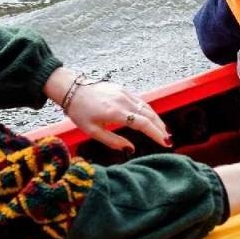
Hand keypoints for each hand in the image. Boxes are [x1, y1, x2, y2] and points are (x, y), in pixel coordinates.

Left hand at [47, 68, 170, 151]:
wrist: (71, 89)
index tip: (165, 143)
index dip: (156, 134)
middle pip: (149, 115)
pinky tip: (152, 118)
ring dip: (157, 119)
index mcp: (115, 112)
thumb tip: (130, 149)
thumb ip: (113, 141)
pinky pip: (140, 101)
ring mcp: (124, 93)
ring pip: (147, 107)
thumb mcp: (92, 131)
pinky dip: (149, 111)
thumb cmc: (79, 112)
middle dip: (160, 128)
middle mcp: (123, 101)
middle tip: (168, 140)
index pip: (142, 124)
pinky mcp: (123, 89)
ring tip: (163, 131)